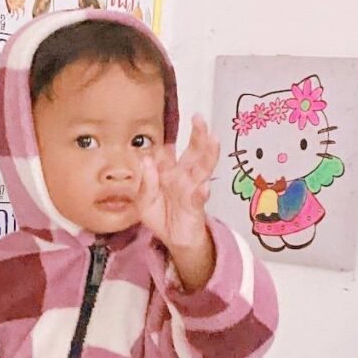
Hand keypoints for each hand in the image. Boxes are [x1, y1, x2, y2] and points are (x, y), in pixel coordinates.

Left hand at [136, 115, 219, 249]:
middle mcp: (183, 176)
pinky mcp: (196, 207)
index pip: (167, 154)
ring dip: (209, 155)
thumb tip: (146, 160)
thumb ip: (145, 183)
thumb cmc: (160, 216)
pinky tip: (204, 187)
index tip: (161, 143)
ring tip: (214, 140)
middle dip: (198, 136)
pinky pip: (199, 199)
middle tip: (199, 118)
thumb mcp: (143, 202)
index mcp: (168, 172)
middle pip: (193, 153)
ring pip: (202, 169)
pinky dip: (202, 193)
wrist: (173, 239)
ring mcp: (192, 190)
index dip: (164, 147)